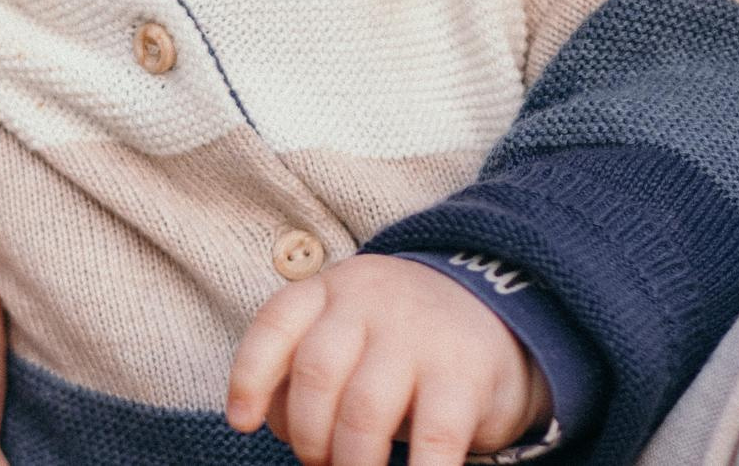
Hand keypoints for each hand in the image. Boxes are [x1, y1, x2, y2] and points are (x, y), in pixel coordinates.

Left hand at [226, 252, 549, 465]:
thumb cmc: (397, 342)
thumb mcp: (347, 330)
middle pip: (317, 376)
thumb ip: (305, 364)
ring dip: (351, 461)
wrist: (496, 315)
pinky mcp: (465, 376)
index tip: (242, 423)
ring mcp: (420, 336)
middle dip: (308, 436)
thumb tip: (263, 421)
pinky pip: (434, 440)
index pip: (275, 325)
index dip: (250, 378)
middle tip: (320, 460)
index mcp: (333, 289)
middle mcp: (373, 303)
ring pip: (364, 412)